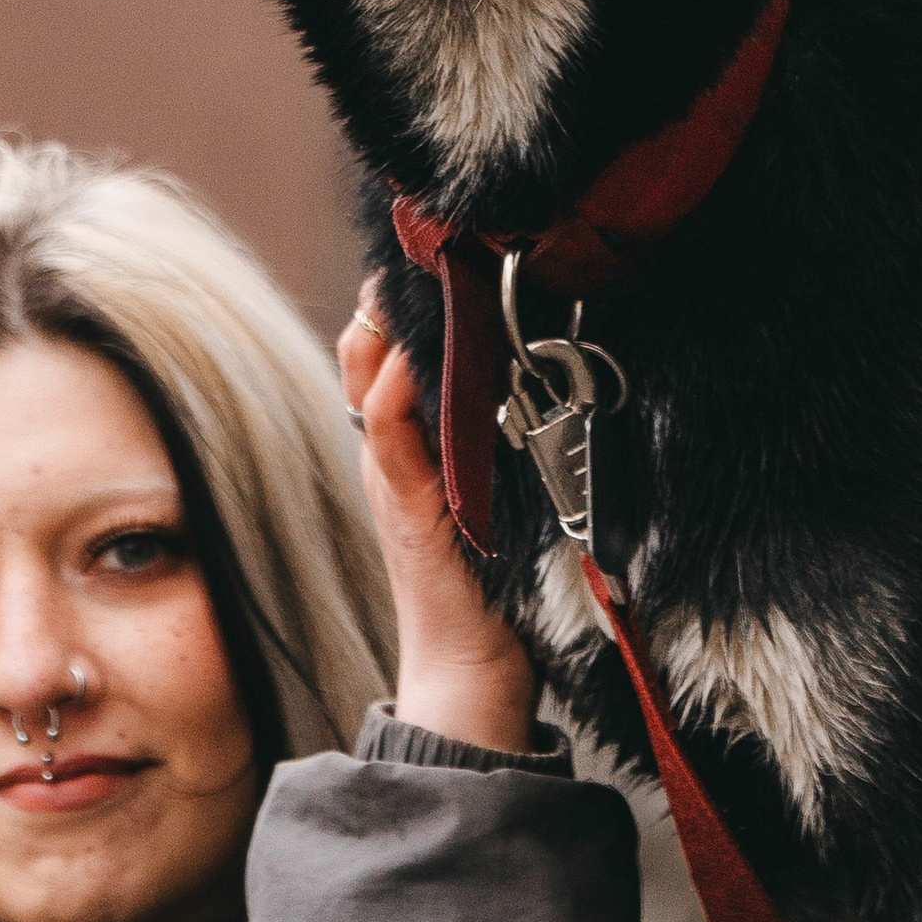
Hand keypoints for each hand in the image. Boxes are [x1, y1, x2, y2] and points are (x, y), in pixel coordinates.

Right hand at [339, 288, 535, 756]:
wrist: (473, 671)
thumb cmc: (498, 591)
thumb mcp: (504, 497)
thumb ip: (510, 445)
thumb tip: (561, 383)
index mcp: (410, 447)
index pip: (383, 348)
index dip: (403, 296)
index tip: (449, 254)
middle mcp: (389, 453)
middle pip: (361, 345)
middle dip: (393, 292)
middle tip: (444, 250)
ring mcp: (389, 474)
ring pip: (365, 370)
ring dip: (399, 319)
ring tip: (442, 277)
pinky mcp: (404, 501)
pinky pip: (387, 423)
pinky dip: (405, 380)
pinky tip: (437, 348)